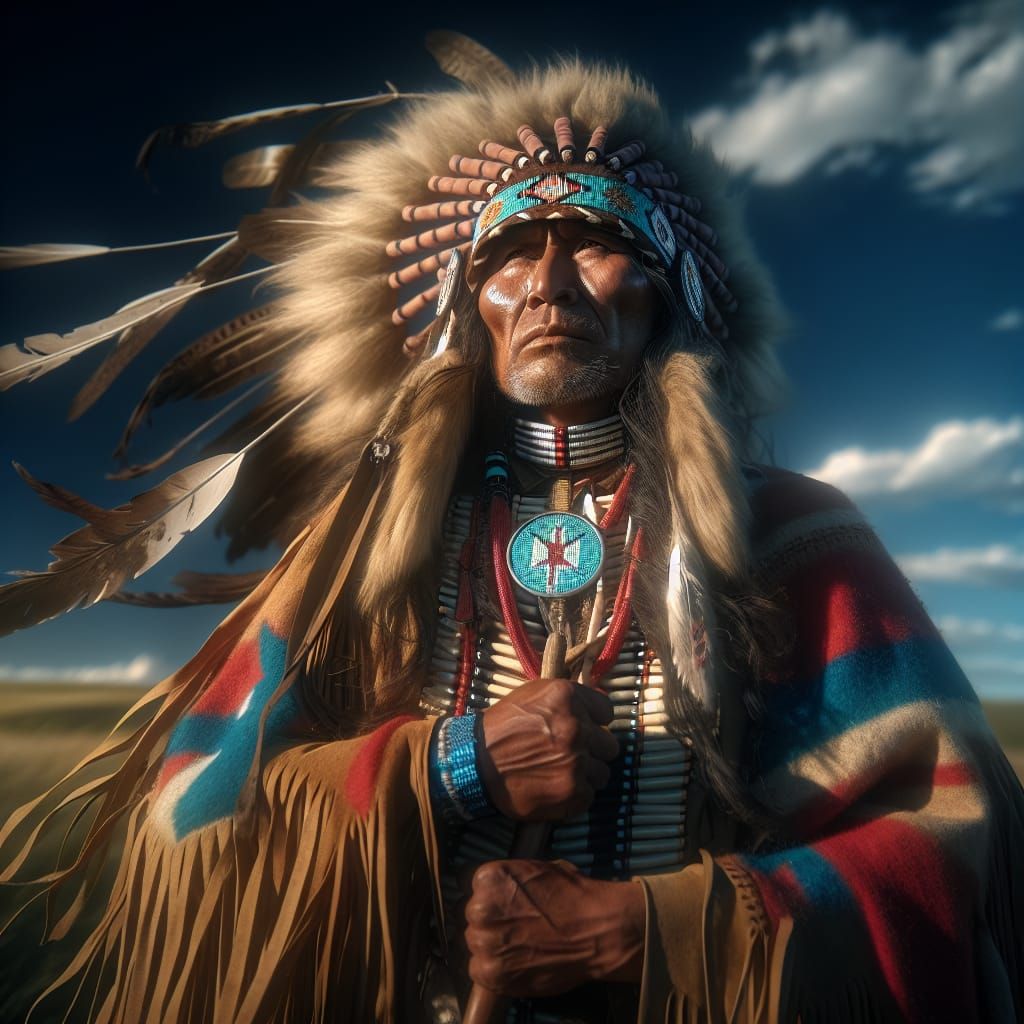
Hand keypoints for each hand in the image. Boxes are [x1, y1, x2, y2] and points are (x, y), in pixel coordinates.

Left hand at [465, 859, 645, 996]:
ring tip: (520, 946)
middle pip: (472, 917)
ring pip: (475, 943)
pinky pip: (478, 970)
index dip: (493, 899)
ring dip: (492, 946)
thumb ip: (508, 881)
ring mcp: (483, 942)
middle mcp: (479, 909)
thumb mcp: (536, 870)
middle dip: (491, 922)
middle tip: (516, 928)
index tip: (508, 907)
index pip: (474, 889)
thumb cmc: (572, 895)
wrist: (597, 931)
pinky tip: (517, 963)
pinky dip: (494, 969)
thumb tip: (496, 891)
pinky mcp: (489, 973)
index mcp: (488, 878)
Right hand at [477, 678, 617, 820]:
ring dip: (585, 775)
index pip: (606, 712)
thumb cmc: (501, 728)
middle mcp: (577, 727)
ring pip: (602, 773)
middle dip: (592, 751)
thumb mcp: (533, 696)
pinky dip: (574, 796)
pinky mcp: (573, 793)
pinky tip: (552, 788)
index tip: (583, 729)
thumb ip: (568, 700)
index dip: (594, 722)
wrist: (473, 764)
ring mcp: (577, 761)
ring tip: (558, 774)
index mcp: (568, 697)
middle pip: (609, 745)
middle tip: (568, 755)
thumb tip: (598, 709)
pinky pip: (589, 796)